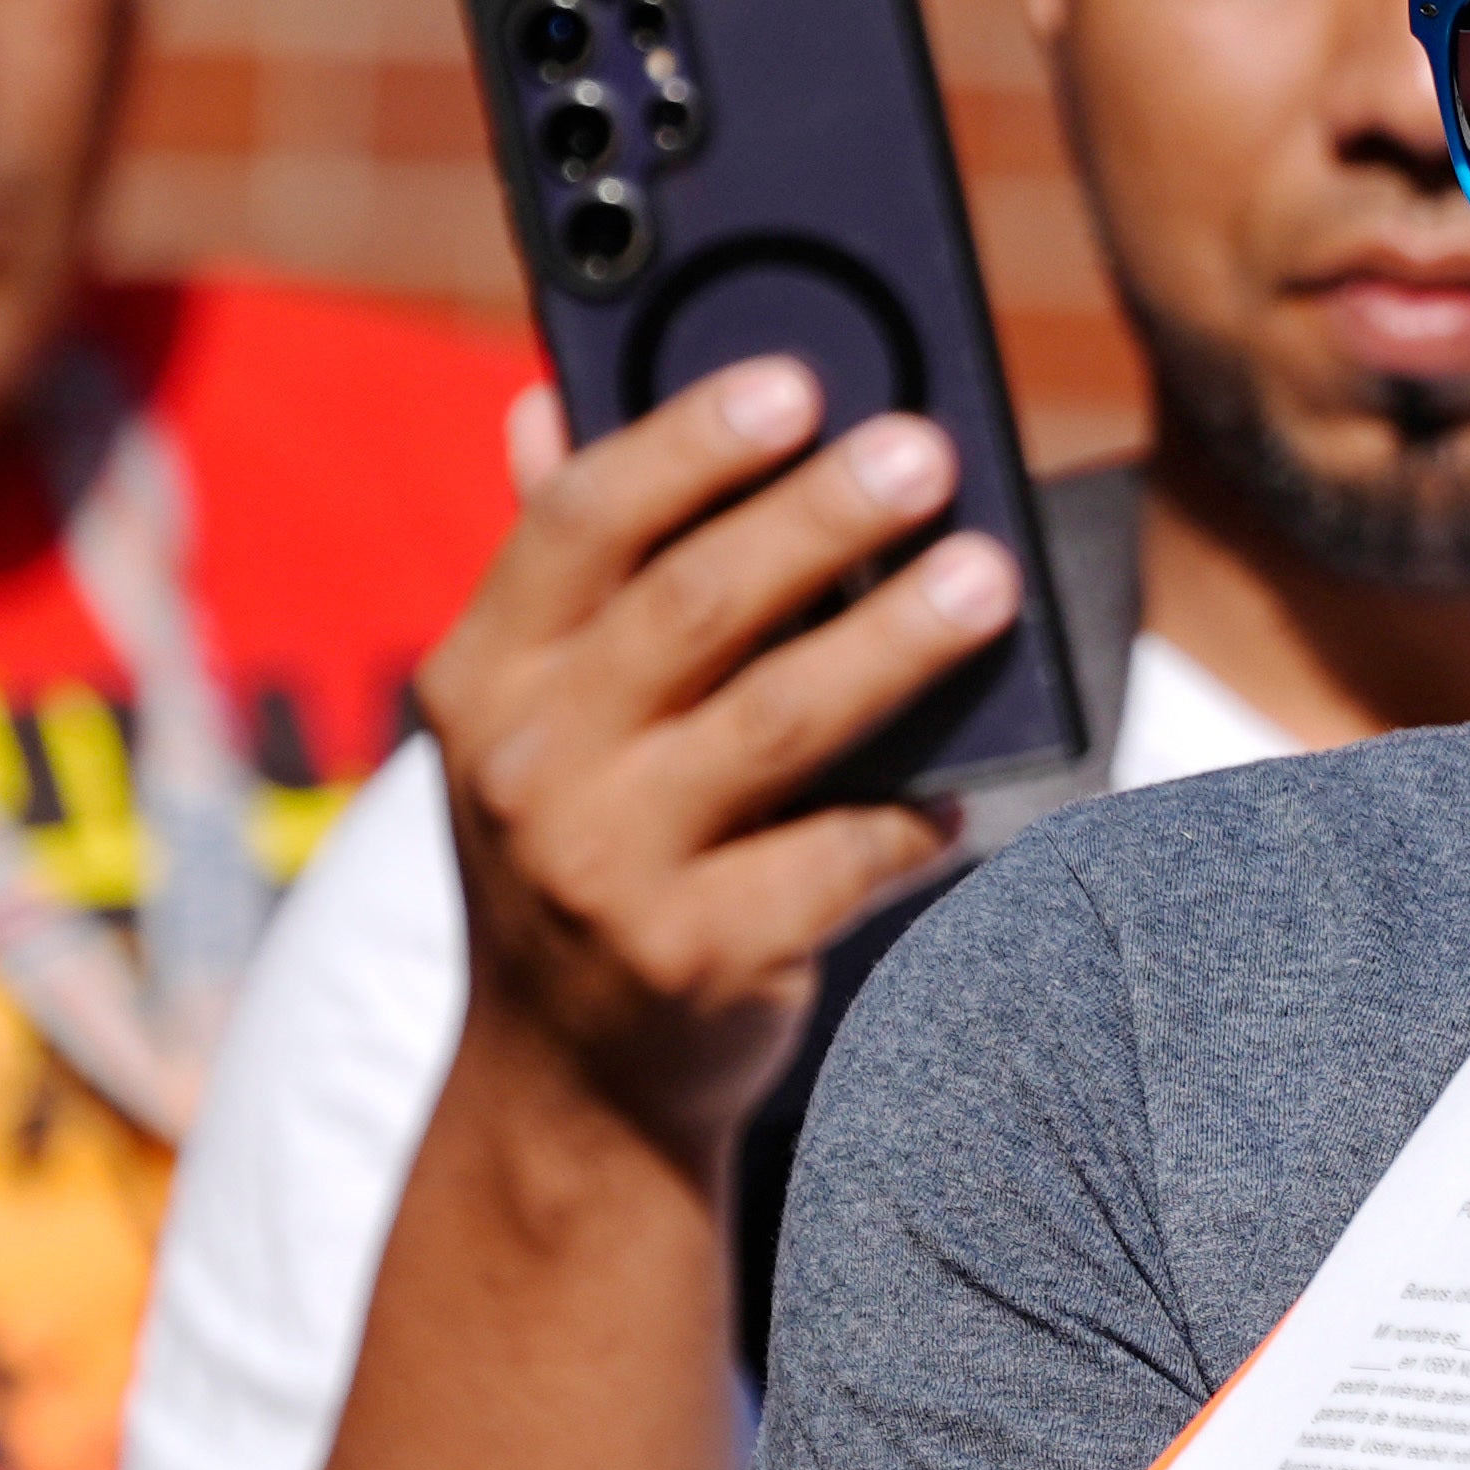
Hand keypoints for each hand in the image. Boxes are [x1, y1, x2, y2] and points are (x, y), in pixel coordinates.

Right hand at [418, 365, 1019, 1158]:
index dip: (688, 441)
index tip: (795, 384)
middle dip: (822, 517)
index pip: (578, 522)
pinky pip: (837, 857)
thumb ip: (556, 567)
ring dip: (896, 642)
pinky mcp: (697, 956)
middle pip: (694, 606)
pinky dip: (908, 816)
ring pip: (779, 722)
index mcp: (481, 677)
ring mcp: (606, 868)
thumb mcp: (526, 717)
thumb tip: (543, 399)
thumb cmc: (580, 848)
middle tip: (929, 452)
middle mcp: (526, 767)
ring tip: (988, 580)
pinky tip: (960, 790)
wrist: (564, 1086)